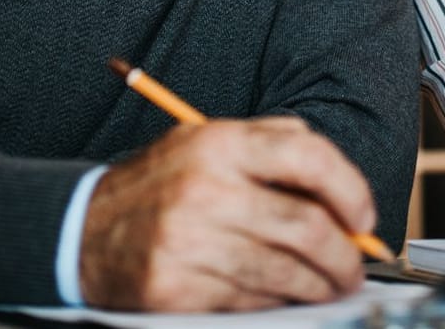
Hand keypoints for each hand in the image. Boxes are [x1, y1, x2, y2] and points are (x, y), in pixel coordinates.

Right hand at [78, 116, 375, 310]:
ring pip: (284, 271)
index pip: (308, 156)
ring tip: (331, 286)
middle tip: (356, 267)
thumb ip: (274, 146)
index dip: (350, 189)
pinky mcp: (175, 287)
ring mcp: (188, 240)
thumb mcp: (209, 142)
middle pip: (305, 225)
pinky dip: (278, 302)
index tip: (363, 217)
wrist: (81, 230)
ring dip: (320, 286)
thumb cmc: (162, 185)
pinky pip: (249, 300)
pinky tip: (285, 296)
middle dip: (344, 255)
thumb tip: (342, 188)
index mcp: (219, 143)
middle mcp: (205, 188)